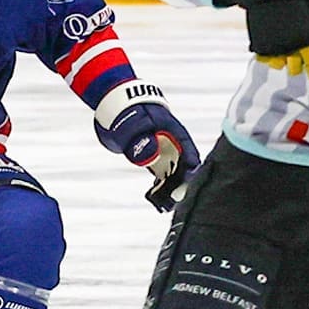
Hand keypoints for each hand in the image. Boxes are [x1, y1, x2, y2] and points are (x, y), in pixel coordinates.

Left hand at [93, 81, 201, 210]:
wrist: (116, 103)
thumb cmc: (126, 110)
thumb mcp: (131, 123)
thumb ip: (139, 138)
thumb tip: (149, 157)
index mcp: (172, 129)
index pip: (188, 149)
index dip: (191, 167)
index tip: (191, 183)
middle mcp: (172, 141)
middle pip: (183, 164)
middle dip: (182, 183)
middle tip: (177, 201)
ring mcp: (164, 149)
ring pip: (173, 170)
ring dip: (171, 187)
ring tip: (166, 205)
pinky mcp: (155, 156)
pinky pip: (162, 172)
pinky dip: (161, 185)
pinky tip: (157, 198)